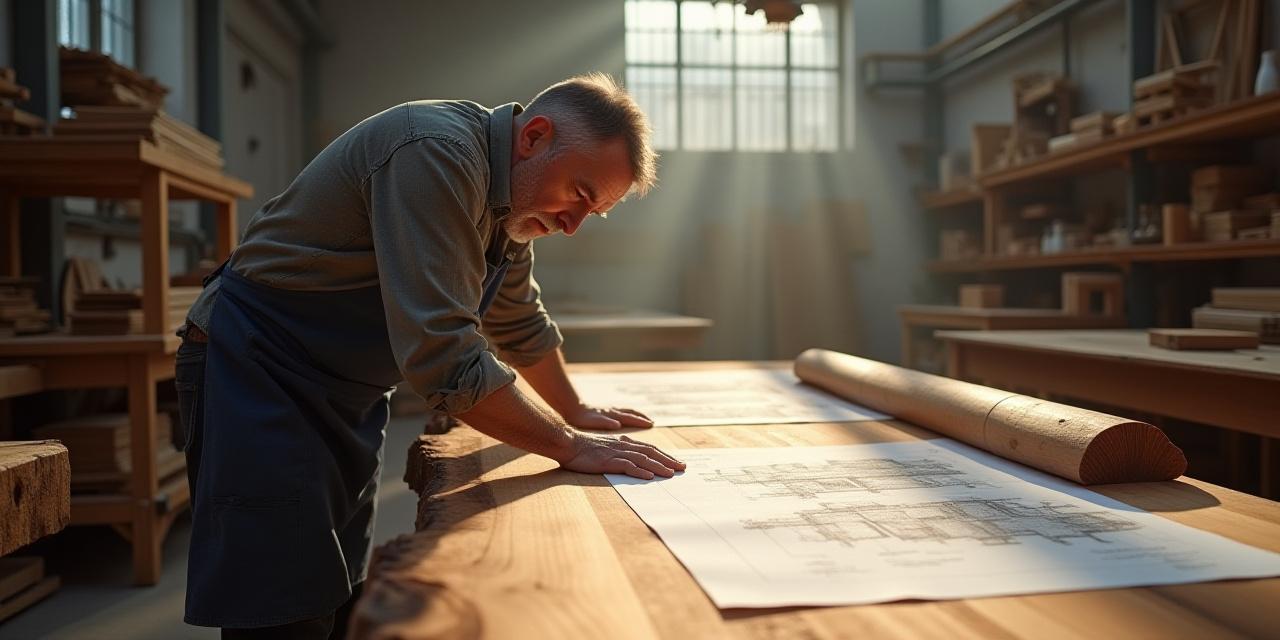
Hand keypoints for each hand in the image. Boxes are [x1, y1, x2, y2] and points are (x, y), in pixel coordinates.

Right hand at [557, 430, 685, 479]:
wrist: (568, 443)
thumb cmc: (584, 448)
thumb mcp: (605, 448)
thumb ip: (618, 452)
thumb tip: (630, 461)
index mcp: (623, 443)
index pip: (649, 449)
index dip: (664, 455)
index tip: (676, 463)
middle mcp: (623, 446)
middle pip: (651, 452)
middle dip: (668, 460)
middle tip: (682, 468)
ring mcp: (616, 453)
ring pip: (642, 459)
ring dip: (658, 466)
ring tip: (671, 474)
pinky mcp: (608, 461)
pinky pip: (627, 466)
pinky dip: (639, 471)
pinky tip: (649, 477)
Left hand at [562, 403, 653, 430]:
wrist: (571, 408)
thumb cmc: (582, 417)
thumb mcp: (594, 421)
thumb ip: (606, 422)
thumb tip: (618, 424)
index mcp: (612, 415)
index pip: (630, 418)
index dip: (641, 421)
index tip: (651, 424)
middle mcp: (613, 411)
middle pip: (631, 413)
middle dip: (642, 417)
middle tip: (651, 422)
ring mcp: (609, 411)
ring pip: (626, 412)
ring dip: (636, 415)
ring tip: (642, 419)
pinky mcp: (604, 412)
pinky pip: (620, 412)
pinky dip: (627, 415)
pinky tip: (625, 420)